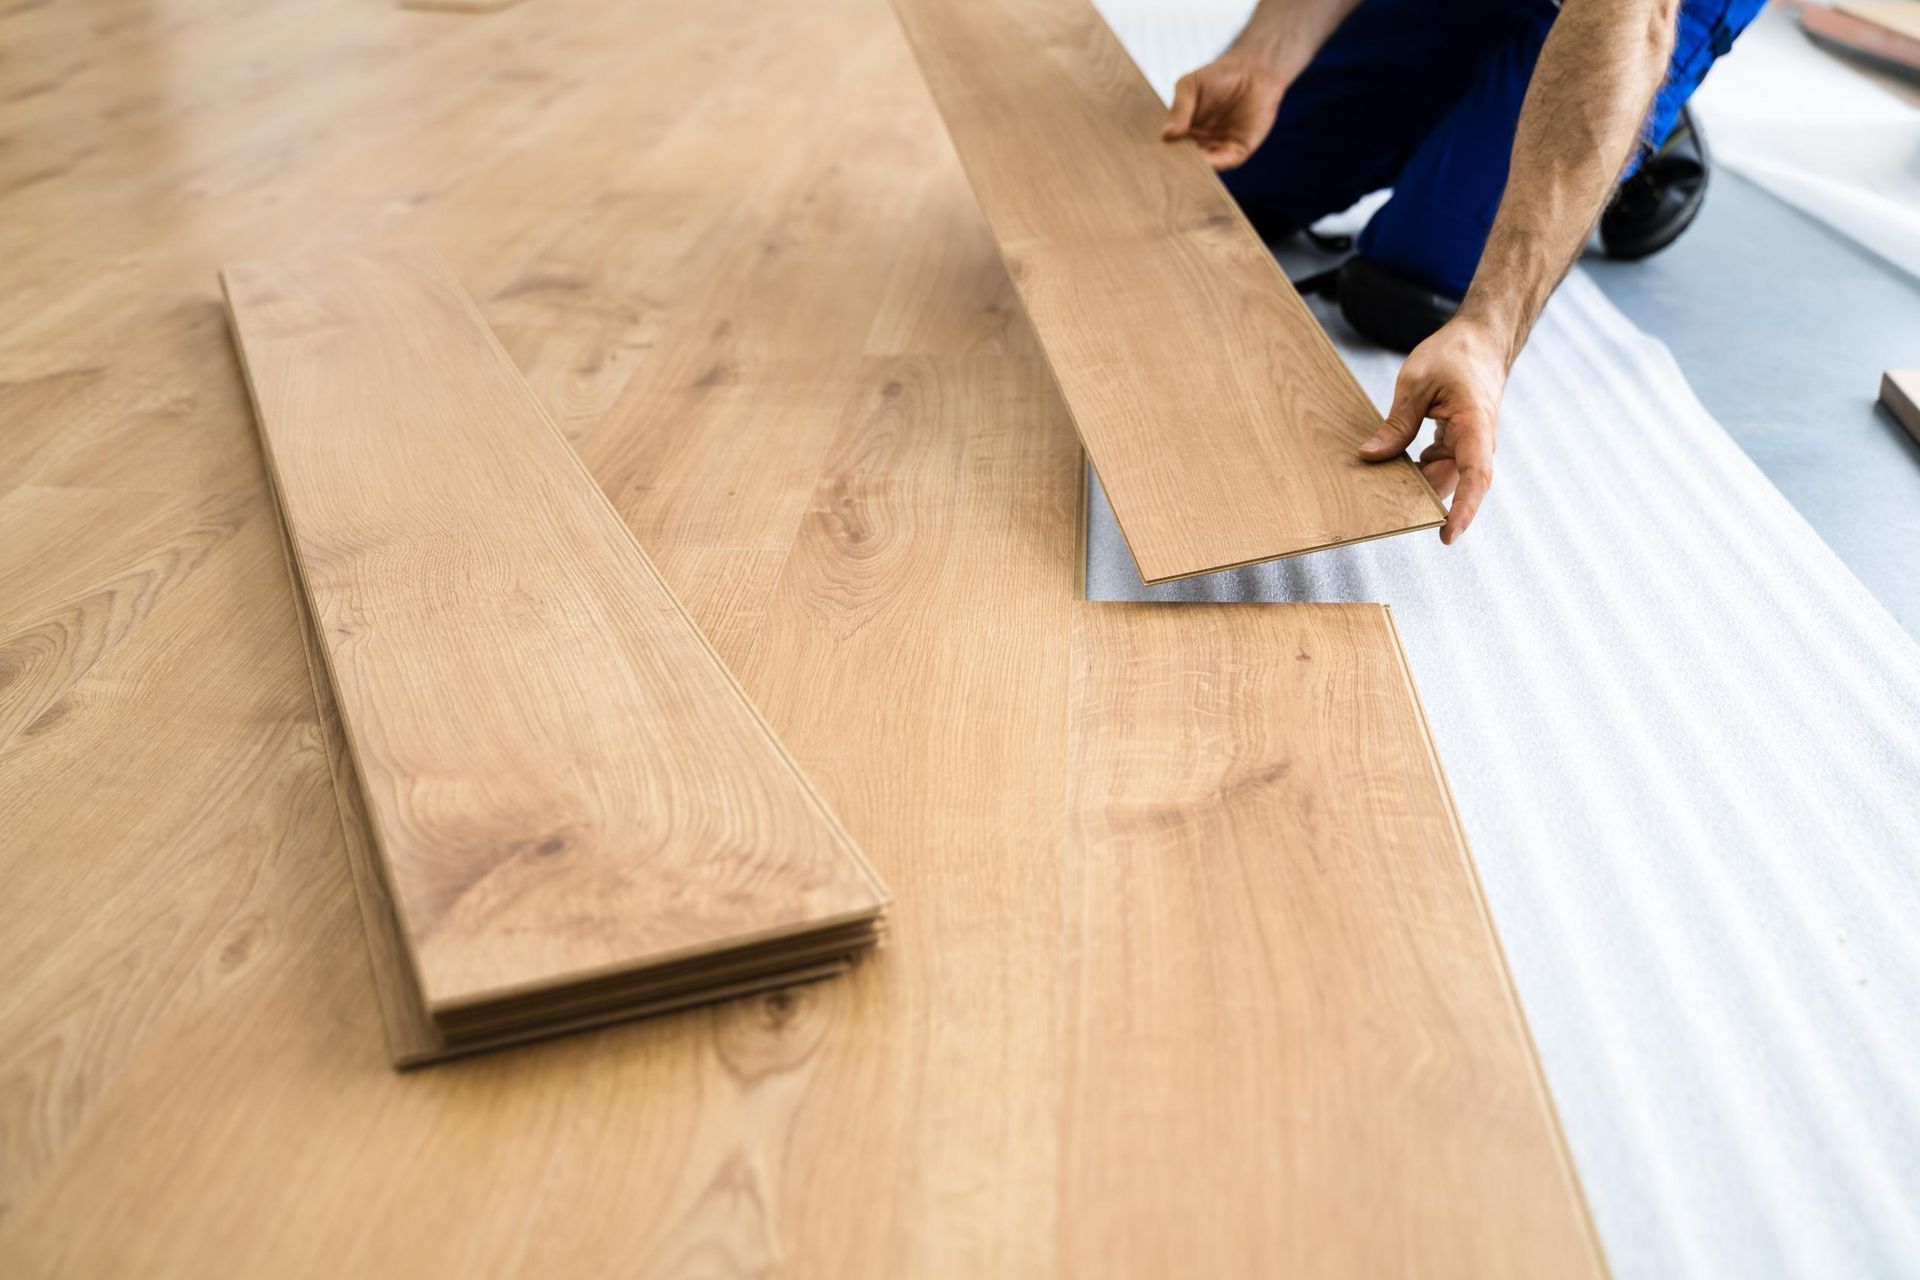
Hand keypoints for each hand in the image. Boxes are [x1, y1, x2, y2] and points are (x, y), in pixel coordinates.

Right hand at [1161, 54, 1286, 169]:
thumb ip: (1179, 108)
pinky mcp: (1237, 152)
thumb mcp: (1190, 86)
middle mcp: (1200, 143)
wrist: (1254, 70)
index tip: (1148, 158)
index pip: (1168, 146)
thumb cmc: (1219, 74)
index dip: (1158, 152)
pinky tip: (1201, 163)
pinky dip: (1211, 165)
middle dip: (1173, 165)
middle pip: (1183, 160)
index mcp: (1184, 130)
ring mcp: (1217, 149)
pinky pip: (1222, 162)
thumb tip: (1166, 135)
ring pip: (1201, 166)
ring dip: (1191, 168)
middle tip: (1159, 170)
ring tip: (1178, 169)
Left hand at [1358, 318, 1508, 544]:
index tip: (1447, 535)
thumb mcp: (1416, 383)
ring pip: (1444, 477)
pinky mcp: (1458, 441)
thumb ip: (1397, 423)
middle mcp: (1477, 441)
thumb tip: (1370, 457)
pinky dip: (1417, 471)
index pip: (1475, 476)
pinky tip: (1394, 471)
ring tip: (1384, 489)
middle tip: (1388, 513)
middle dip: (1425, 502)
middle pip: (1454, 484)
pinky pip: (1439, 465)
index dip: (1463, 510)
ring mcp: (1469, 443)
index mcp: (1474, 425)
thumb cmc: (1455, 354)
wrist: (1482, 338)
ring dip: (1418, 485)